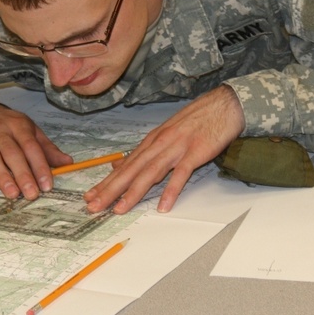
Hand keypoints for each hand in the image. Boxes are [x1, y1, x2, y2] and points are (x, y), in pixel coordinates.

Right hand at [0, 103, 71, 199]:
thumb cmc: (7, 126)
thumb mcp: (29, 131)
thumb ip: (46, 148)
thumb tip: (68, 163)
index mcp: (18, 125)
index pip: (31, 147)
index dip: (40, 166)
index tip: (47, 185)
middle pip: (12, 153)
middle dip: (23, 174)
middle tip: (32, 194)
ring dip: (3, 177)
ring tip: (13, 194)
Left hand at [83, 85, 245, 214]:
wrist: (223, 105)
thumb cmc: (196, 120)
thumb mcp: (165, 133)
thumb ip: (144, 151)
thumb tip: (119, 164)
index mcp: (151, 141)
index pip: (124, 165)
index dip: (106, 182)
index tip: (90, 196)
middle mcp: (159, 144)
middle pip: (131, 170)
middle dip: (110, 190)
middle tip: (94, 206)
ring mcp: (176, 148)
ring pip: (150, 173)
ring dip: (133, 192)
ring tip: (119, 209)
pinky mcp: (194, 153)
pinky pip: (180, 175)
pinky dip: (171, 190)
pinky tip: (163, 206)